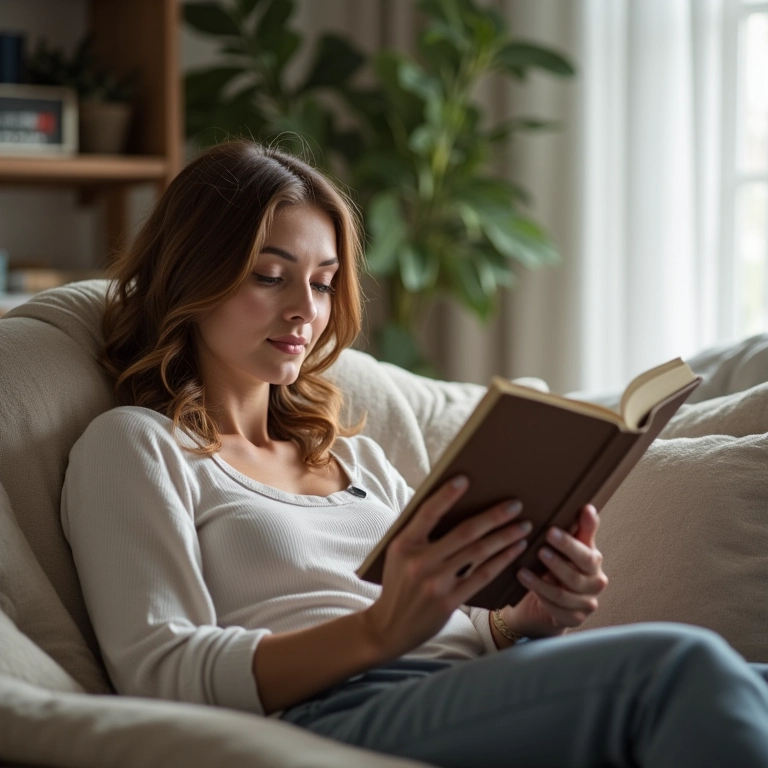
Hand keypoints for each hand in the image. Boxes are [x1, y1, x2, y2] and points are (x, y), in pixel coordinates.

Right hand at [362, 477, 530, 658]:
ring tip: (524, 525)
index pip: (427, 513)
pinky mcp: (449, 601)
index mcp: (403, 544)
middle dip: (494, 516)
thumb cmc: (398, 583)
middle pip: (464, 532)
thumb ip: (419, 534)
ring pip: (478, 553)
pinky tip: (515, 549)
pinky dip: (502, 560)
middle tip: (515, 504)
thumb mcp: (398, 554)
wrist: (389, 626)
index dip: (446, 495)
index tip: (465, 479)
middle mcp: (419, 562)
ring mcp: (435, 583)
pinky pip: (482, 575)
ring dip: (504, 536)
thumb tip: (451, 507)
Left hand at [502, 504, 607, 639]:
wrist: (544, 601)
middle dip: (557, 563)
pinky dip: (541, 598)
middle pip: (576, 576)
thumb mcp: (565, 547)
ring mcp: (586, 604)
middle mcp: (595, 584)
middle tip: (539, 550)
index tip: (550, 531)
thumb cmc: (555, 568)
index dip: (569, 544)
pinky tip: (526, 588)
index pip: (586, 554)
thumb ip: (579, 529)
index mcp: (593, 563)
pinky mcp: (573, 620)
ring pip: (564, 595)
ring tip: (522, 571)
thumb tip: (588, 507)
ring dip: (542, 583)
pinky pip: (557, 610)